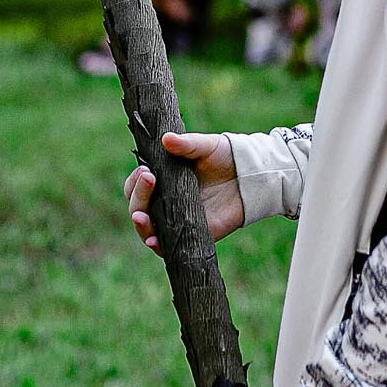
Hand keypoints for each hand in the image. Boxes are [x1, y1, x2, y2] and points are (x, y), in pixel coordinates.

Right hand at [122, 130, 245, 250]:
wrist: (251, 176)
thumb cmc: (225, 157)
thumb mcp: (206, 146)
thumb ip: (187, 144)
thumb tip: (166, 139)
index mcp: (164, 180)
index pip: (137, 185)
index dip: (135, 181)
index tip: (145, 171)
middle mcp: (166, 202)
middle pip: (138, 206)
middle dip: (137, 196)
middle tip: (148, 180)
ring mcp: (177, 220)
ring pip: (148, 228)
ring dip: (140, 224)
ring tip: (140, 216)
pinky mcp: (192, 235)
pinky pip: (168, 247)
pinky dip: (157, 245)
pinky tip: (153, 240)